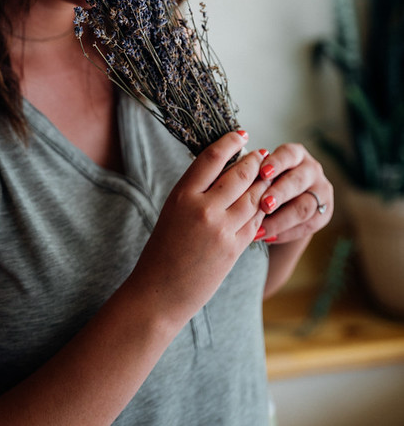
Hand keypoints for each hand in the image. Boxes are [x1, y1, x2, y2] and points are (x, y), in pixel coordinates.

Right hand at [128, 130, 274, 326]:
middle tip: (261, 153)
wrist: (160, 292)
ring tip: (267, 174)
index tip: (241, 134)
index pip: (212, 158)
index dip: (230, 142)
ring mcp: (222, 229)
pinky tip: (263, 202)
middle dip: (254, 161)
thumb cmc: (162, 250)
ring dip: (263, 183)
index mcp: (182, 195)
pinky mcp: (235, 248)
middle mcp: (203, 209)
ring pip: (253, 197)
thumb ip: (196, 191)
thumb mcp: (173, 211)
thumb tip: (223, 168)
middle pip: (239, 174)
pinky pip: (255, 221)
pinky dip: (261, 209)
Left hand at [257, 143, 333, 243]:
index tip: (262, 172)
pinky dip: (287, 233)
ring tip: (260, 228)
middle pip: (297, 181)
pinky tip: (269, 238)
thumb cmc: (264, 184)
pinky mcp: (325, 212)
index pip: (288, 154)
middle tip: (263, 204)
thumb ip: (253, 174)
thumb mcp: (261, 174)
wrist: (282, 206)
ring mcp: (321, 191)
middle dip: (279, 193)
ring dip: (281, 219)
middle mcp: (311, 169)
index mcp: (295, 154)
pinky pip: (308, 225)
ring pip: (304, 206)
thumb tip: (233, 177)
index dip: (276, 162)